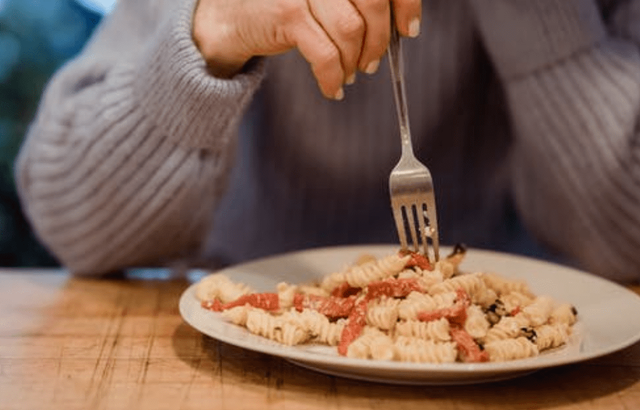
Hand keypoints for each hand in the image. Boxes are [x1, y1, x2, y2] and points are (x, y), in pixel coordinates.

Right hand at [193, 0, 421, 99]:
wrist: (226, 16)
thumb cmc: (282, 6)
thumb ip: (355, 1)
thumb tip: (399, 24)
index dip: (405, 3)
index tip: (409, 29)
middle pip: (373, 1)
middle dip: (380, 40)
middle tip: (373, 62)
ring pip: (351, 29)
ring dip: (356, 60)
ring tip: (350, 74)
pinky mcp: (287, 12)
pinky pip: (326, 54)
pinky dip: (333, 78)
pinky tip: (333, 88)